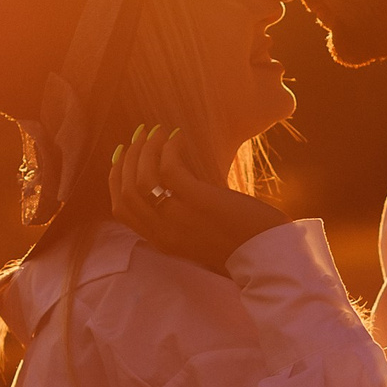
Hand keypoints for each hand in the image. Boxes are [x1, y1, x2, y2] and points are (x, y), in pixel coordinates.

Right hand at [109, 125, 292, 272]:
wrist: (270, 254)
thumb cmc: (242, 240)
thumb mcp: (198, 235)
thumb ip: (180, 217)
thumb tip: (171, 182)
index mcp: (161, 241)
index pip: (121, 209)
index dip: (116, 178)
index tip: (122, 154)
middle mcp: (164, 232)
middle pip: (126, 191)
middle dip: (128, 158)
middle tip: (140, 135)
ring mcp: (179, 218)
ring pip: (142, 178)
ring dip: (146, 149)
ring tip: (157, 131)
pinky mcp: (199, 202)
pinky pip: (169, 169)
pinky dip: (169, 148)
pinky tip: (178, 137)